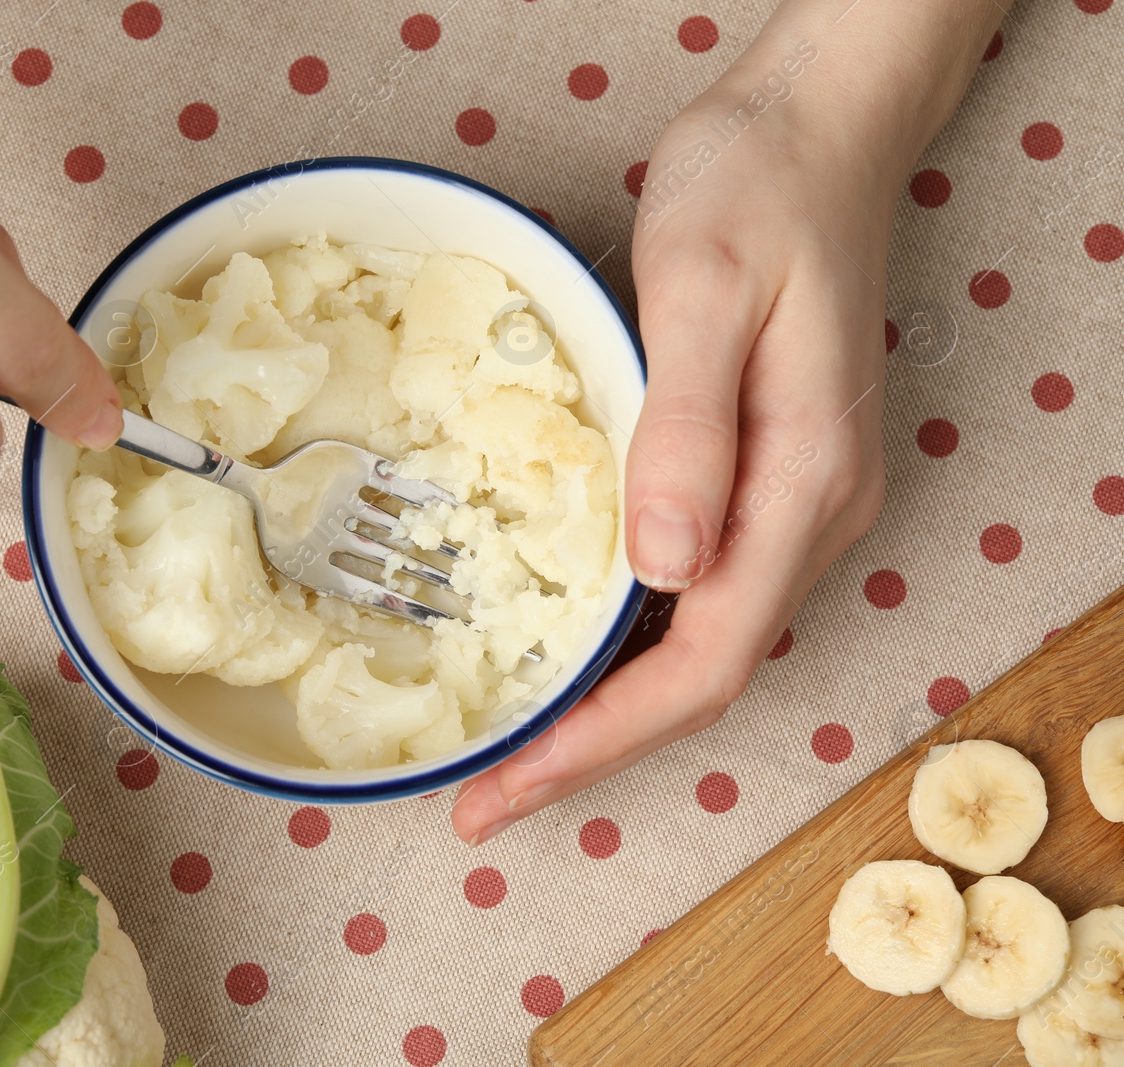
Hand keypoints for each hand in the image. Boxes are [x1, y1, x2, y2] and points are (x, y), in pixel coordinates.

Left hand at [451, 0, 1003, 843]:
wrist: (815, 131)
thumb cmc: (756, 191)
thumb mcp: (704, 292)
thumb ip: (686, 431)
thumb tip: (662, 569)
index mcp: (802, 483)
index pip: (701, 661)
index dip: (602, 740)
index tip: (509, 787)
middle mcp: (809, 512)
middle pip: (700, 676)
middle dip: (592, 748)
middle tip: (488, 798)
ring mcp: (793, 498)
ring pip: (699, 642)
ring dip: (608, 707)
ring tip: (515, 750)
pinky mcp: (763, 473)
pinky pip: (695, 590)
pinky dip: (626, 642)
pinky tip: (570, 651)